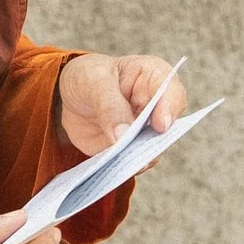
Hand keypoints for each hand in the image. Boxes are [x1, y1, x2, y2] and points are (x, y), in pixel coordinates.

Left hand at [56, 54, 187, 157]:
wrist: (70, 94)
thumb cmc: (87, 76)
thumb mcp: (94, 81)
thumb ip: (109, 106)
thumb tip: (123, 136)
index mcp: (154, 79)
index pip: (173, 94)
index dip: (169, 110)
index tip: (159, 126)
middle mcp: (156, 107)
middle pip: (167, 128)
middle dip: (153, 142)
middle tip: (137, 152)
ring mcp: (144, 131)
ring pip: (152, 150)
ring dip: (138, 159)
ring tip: (120, 162)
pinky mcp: (129, 149)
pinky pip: (132, 163)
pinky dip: (123, 167)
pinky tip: (110, 166)